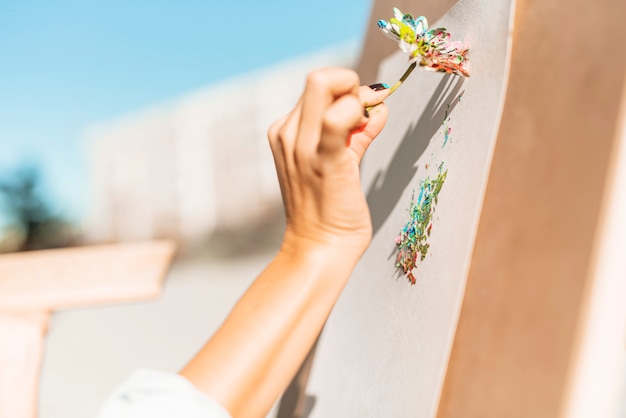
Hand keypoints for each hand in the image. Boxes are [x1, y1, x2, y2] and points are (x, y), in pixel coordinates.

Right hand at [268, 68, 388, 258]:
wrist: (321, 247)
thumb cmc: (330, 208)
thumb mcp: (340, 160)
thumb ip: (357, 131)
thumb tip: (378, 104)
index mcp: (285, 131)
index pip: (318, 86)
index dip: (346, 90)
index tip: (363, 111)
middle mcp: (288, 133)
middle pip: (319, 77)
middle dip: (352, 85)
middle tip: (365, 115)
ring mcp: (301, 145)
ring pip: (325, 84)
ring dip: (357, 99)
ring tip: (364, 129)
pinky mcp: (323, 159)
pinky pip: (338, 117)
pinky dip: (359, 113)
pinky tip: (368, 128)